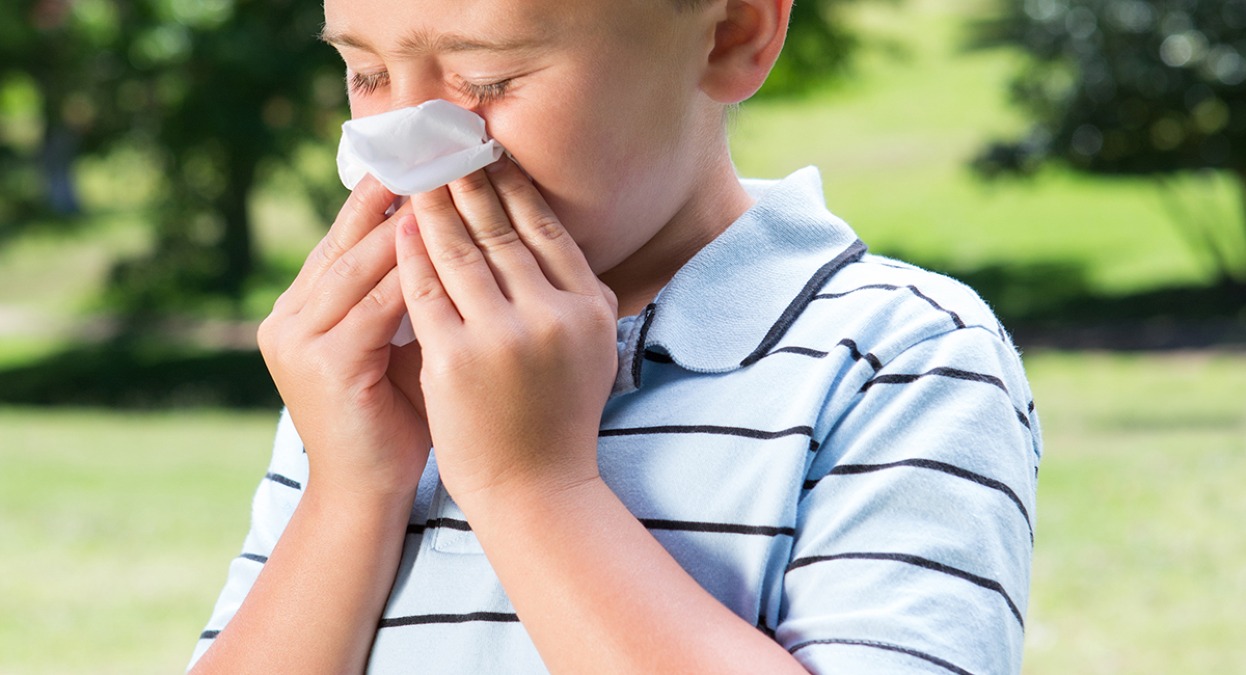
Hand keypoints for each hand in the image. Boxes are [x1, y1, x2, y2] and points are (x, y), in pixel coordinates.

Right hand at [258, 175, 430, 500]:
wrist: (365, 497)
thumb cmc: (393, 420)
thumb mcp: (395, 345)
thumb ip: (405, 295)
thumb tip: (448, 233)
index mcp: (300, 310)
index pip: (344, 239)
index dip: (382, 198)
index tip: (426, 159)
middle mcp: (288, 319)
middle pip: (346, 242)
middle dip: (393, 199)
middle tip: (438, 157)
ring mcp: (298, 342)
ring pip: (359, 268)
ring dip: (405, 228)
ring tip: (446, 189)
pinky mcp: (322, 366)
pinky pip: (375, 307)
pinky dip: (411, 276)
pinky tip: (446, 251)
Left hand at [396, 156, 618, 505]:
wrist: (536, 489)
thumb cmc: (560, 418)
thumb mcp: (592, 349)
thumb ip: (580, 295)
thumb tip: (553, 233)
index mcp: (590, 308)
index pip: (546, 230)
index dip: (513, 188)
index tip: (489, 157)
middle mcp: (553, 315)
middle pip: (501, 232)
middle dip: (468, 185)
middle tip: (445, 149)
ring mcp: (504, 336)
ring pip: (459, 253)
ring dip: (433, 208)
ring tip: (416, 178)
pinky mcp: (456, 359)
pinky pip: (425, 291)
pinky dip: (409, 255)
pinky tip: (396, 228)